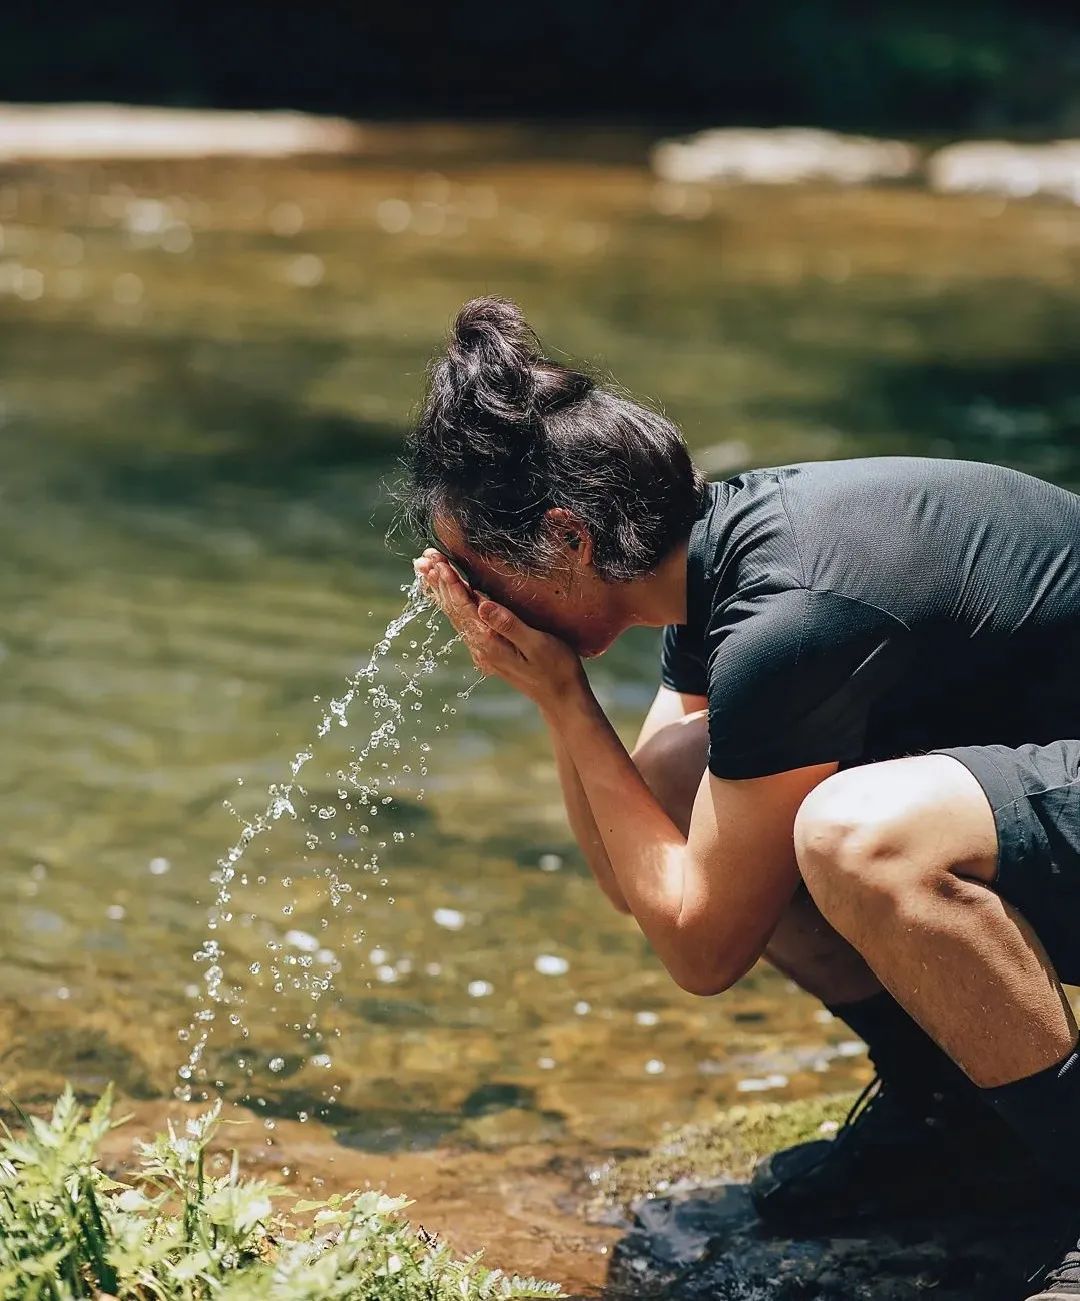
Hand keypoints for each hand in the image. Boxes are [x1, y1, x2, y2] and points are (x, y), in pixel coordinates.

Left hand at [412, 550, 585, 707]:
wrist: (561, 697)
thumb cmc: (556, 669)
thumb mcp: (537, 643)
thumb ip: (509, 624)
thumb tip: (482, 605)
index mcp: (490, 642)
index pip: (464, 606)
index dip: (451, 582)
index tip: (439, 561)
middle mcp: (480, 647)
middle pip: (453, 610)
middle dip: (439, 582)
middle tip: (425, 558)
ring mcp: (482, 650)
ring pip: (455, 615)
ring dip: (441, 591)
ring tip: (428, 570)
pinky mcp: (489, 649)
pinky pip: (464, 622)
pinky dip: (453, 603)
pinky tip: (449, 594)